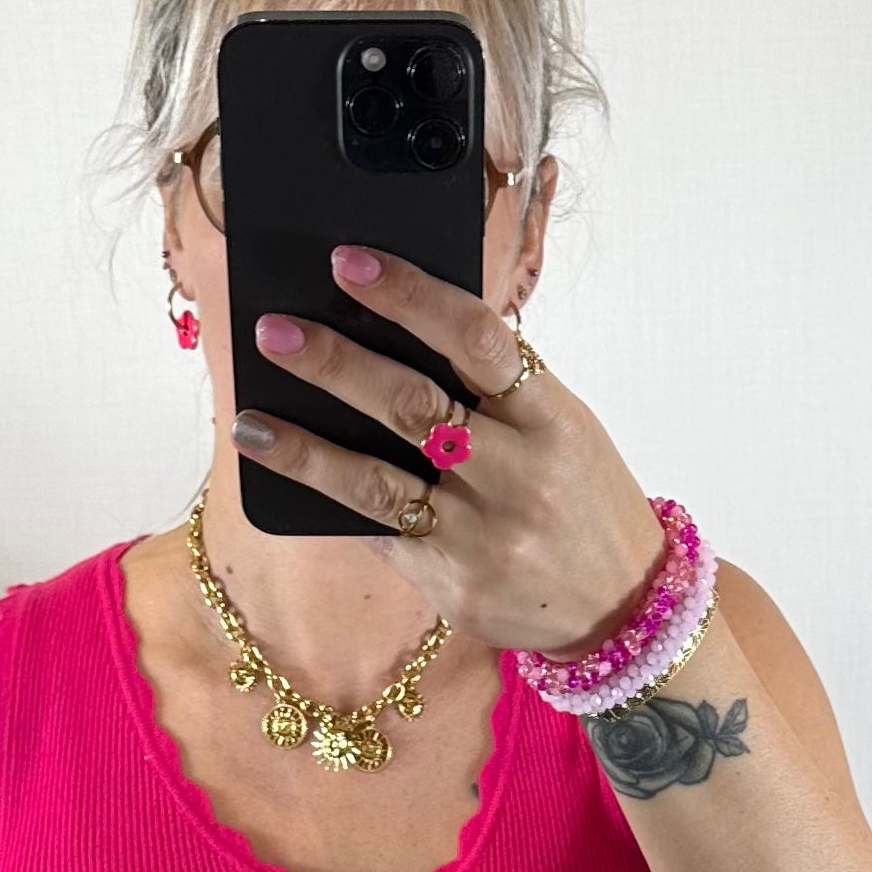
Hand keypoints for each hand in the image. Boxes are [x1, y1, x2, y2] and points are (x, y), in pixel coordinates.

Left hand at [237, 244, 668, 662]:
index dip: (411, 296)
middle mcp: (517, 472)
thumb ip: (497, 387)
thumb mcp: (564, 429)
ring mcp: (481, 533)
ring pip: (378, 481)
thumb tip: (398, 329)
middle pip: (414, 405)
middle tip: (275, 331)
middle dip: (337, 364)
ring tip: (250, 420)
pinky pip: (378, 531)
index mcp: (551, 417)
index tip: (349, 262)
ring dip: (307, 447)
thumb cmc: (583, 501)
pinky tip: (285, 473)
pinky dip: (329, 499)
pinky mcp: (452, 581)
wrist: (621, 609)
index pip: (477, 339)